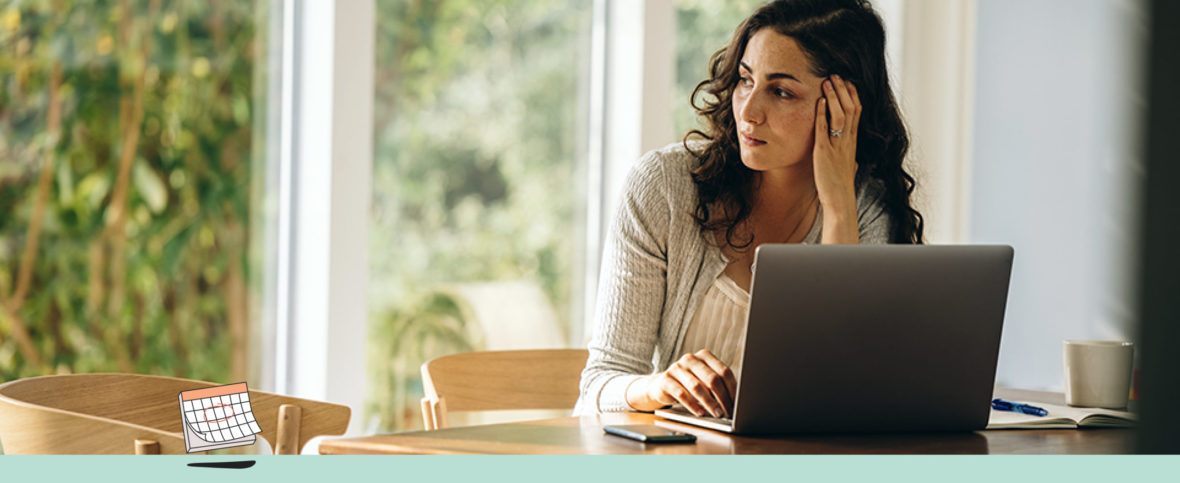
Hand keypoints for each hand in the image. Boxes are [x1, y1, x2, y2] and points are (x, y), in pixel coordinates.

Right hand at [625, 349, 737, 417]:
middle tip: (728, 412)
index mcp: (704, 356)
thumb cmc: (689, 385)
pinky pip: (681, 394)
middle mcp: (690, 359)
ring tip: (717, 414)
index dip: (733, 389)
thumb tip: (736, 401)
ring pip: (697, 387)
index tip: (737, 403)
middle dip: (723, 398)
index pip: (724, 371)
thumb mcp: (704, 381)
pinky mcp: (665, 379)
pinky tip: (700, 413)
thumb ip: (717, 385)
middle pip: (712, 379)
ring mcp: (676, 368)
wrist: (661, 386)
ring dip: (709, 403)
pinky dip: (693, 405)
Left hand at [813, 75, 860, 214]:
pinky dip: (822, 114)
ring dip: (834, 97)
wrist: (840, 200)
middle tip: (836, 75)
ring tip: (827, 81)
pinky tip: (818, 102)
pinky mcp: (824, 152)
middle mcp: (847, 141)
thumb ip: (847, 156)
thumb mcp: (846, 165)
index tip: (847, 81)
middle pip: (851, 109)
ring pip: (840, 116)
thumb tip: (852, 156)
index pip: (857, 113)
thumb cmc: (840, 184)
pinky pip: (824, 130)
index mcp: (852, 142)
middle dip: (843, 90)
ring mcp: (837, 146)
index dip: (853, 96)